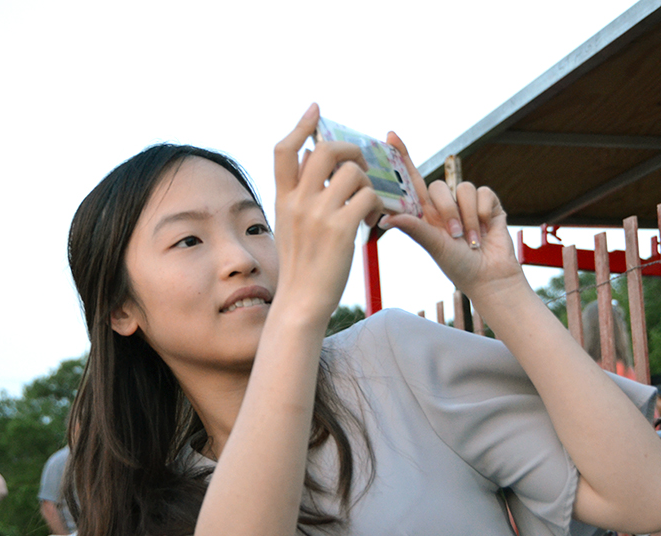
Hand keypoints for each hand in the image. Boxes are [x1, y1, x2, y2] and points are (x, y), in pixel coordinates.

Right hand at [272, 104, 382, 322]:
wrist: (301, 302)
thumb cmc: (300, 265)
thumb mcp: (289, 225)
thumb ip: (298, 192)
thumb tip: (310, 156)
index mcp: (282, 198)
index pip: (283, 150)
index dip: (300, 125)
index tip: (316, 109)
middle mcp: (298, 202)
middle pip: (324, 150)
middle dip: (349, 149)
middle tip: (359, 163)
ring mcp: (318, 214)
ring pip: (352, 172)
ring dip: (367, 183)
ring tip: (368, 202)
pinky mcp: (341, 229)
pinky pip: (368, 197)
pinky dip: (377, 204)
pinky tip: (374, 218)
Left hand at [379, 133, 524, 302]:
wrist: (490, 276)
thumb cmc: (458, 266)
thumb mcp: (432, 245)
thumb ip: (412, 227)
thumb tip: (384, 219)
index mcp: (425, 213)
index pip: (411, 179)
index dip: (401, 157)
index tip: (390, 134)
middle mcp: (444, 205)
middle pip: (438, 186)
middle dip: (447, 211)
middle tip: (454, 235)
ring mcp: (466, 203)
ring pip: (462, 188)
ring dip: (468, 216)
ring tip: (471, 239)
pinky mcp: (488, 204)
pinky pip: (483, 192)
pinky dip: (484, 213)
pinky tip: (486, 229)